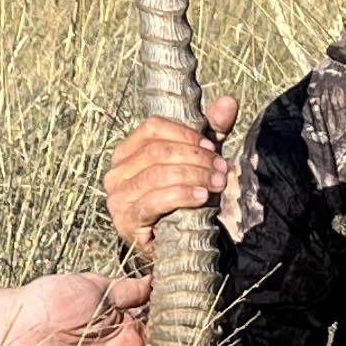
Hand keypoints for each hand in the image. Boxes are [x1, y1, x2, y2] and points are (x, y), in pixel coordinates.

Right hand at [104, 94, 238, 258]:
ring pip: (158, 175)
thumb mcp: (197, 160)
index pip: (152, 128)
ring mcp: (117, 196)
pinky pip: (154, 201)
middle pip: (157, 152)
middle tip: (222, 169)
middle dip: (195, 158)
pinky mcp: (126, 219)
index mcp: (127, 151)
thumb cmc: (182, 197)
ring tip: (217, 183)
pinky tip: (202, 198)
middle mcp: (116, 171)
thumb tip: (229, 101)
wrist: (172, 244)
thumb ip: (211, 131)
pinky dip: (182, 195)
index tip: (212, 147)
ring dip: (194, 176)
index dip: (185, 134)